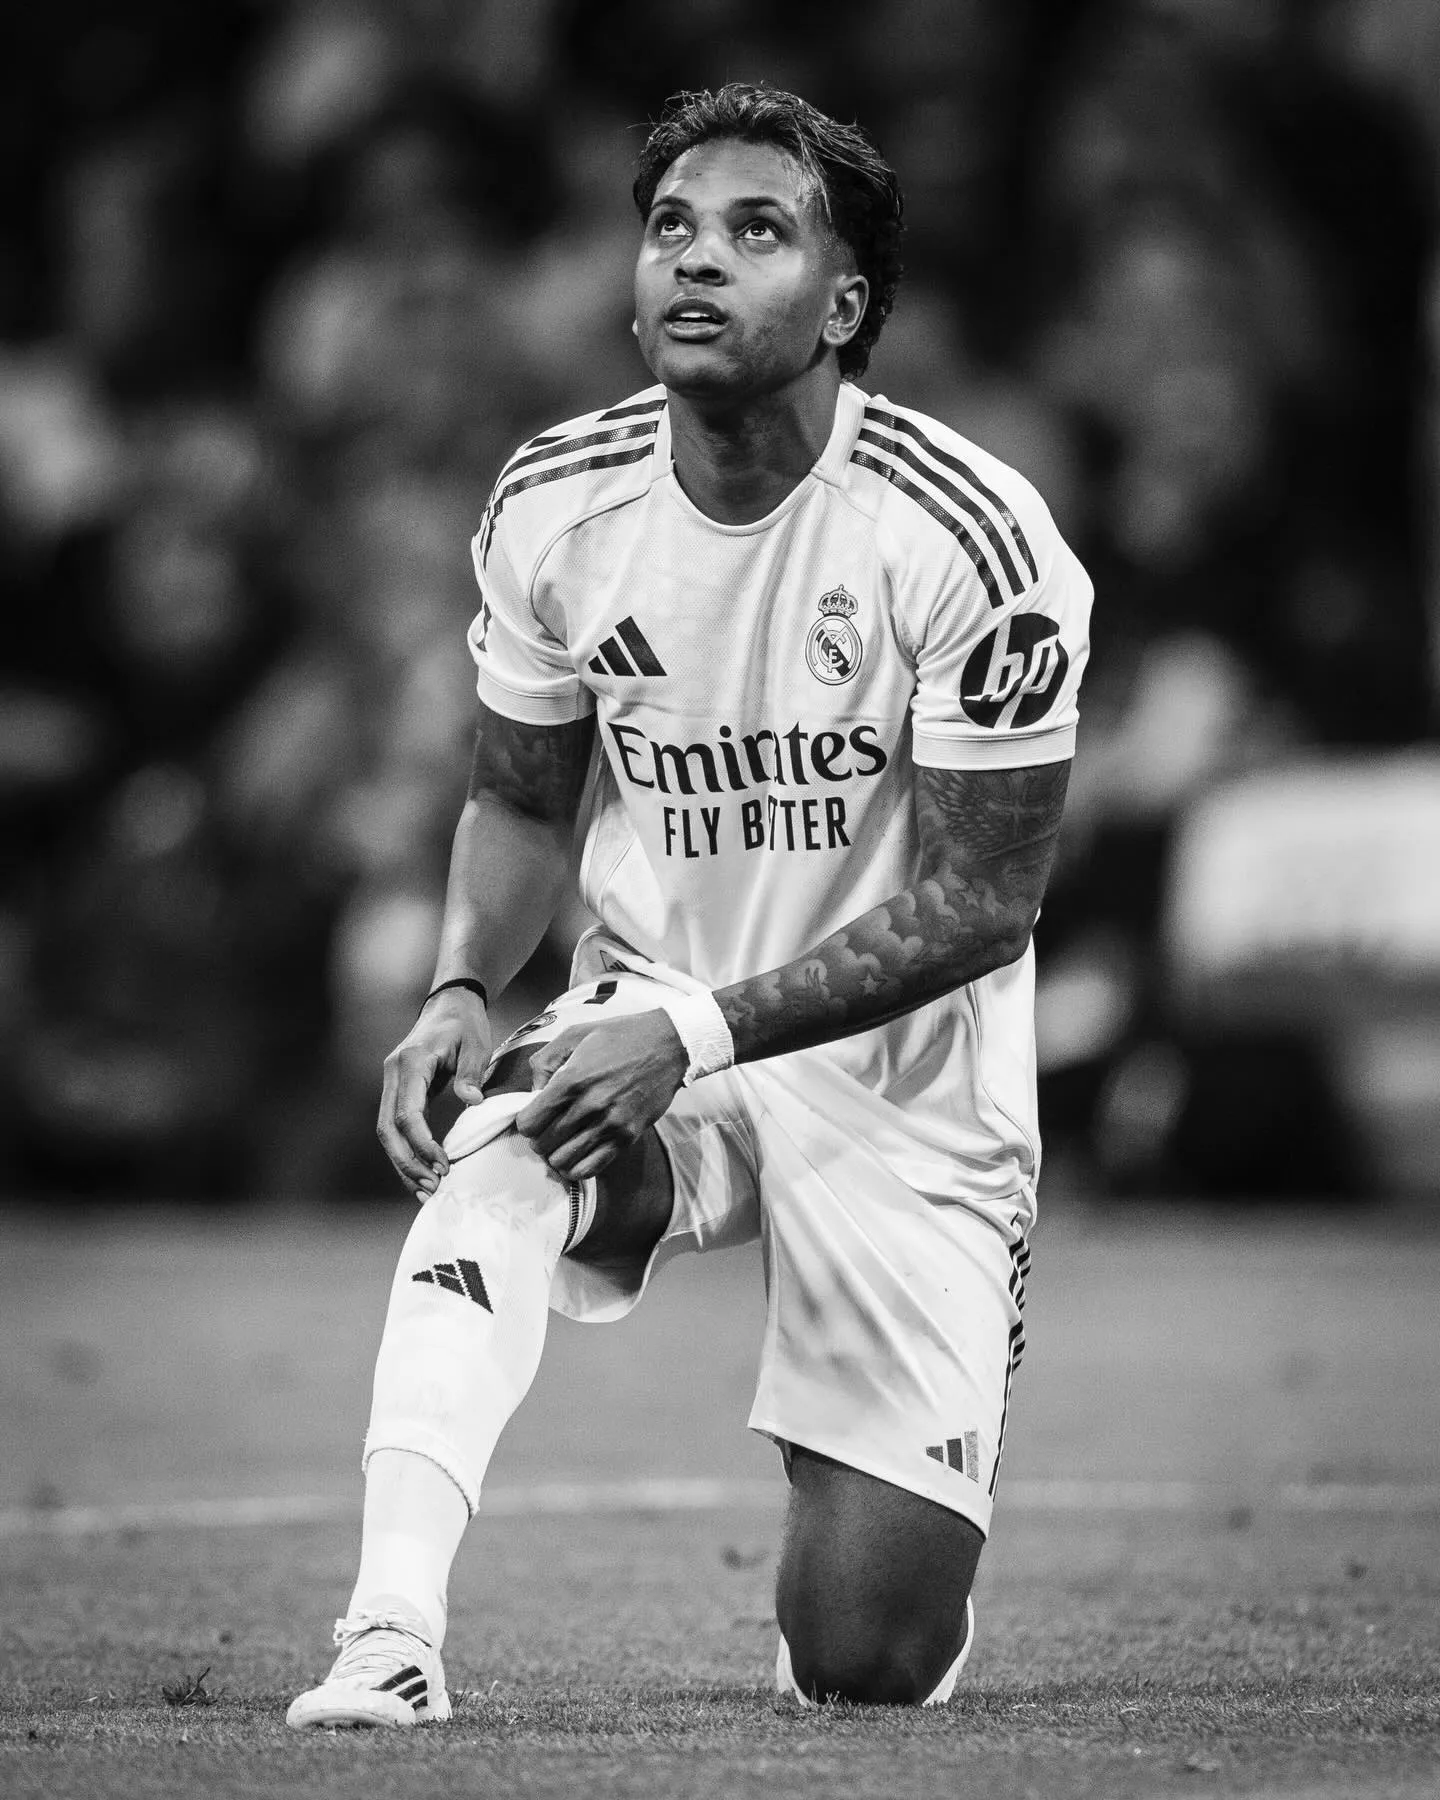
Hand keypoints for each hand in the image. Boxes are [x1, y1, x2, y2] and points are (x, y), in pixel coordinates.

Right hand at [377, 992, 492, 1197]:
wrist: (450, 1004)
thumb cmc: (466, 1024)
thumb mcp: (477, 1044)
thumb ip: (472, 1074)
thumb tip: (472, 1102)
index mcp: (411, 1062)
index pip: (408, 1112)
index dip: (423, 1144)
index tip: (444, 1165)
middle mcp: (393, 1073)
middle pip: (388, 1128)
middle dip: (407, 1162)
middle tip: (432, 1187)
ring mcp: (391, 1083)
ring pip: (386, 1132)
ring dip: (403, 1163)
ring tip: (425, 1190)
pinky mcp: (397, 1091)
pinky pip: (394, 1127)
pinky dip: (405, 1152)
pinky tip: (419, 1173)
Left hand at [515, 1010, 688, 1179]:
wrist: (669, 1045)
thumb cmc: (621, 1036)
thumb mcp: (575, 1034)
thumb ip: (545, 1061)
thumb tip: (533, 1091)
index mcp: (572, 1079)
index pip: (529, 1123)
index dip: (526, 1121)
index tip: (534, 1114)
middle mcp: (589, 1105)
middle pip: (543, 1144)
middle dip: (539, 1138)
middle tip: (548, 1127)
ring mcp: (610, 1124)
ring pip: (563, 1161)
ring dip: (557, 1154)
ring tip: (563, 1141)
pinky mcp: (627, 1137)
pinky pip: (590, 1168)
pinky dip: (577, 1167)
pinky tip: (578, 1152)